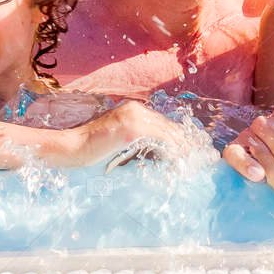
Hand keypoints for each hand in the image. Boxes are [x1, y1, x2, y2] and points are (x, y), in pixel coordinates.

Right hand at [73, 101, 192, 167]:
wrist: (70, 148)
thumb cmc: (91, 151)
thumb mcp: (119, 142)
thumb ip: (139, 142)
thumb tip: (161, 155)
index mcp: (134, 110)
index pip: (166, 124)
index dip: (183, 138)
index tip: (196, 151)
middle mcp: (137, 110)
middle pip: (172, 127)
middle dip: (189, 144)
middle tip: (204, 159)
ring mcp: (134, 117)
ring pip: (170, 134)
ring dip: (185, 151)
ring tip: (196, 164)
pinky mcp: (132, 130)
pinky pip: (160, 141)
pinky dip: (173, 153)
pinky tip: (181, 164)